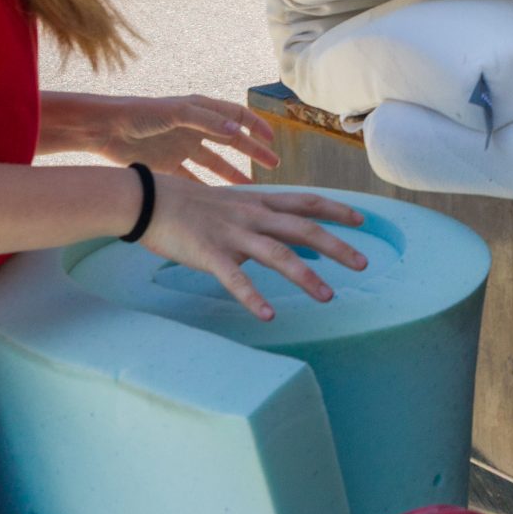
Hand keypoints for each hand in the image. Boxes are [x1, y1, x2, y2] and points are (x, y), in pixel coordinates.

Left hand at [67, 92, 276, 184]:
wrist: (104, 129)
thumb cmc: (139, 113)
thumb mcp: (176, 113)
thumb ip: (207, 121)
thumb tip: (239, 132)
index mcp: (199, 110)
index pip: (236, 116)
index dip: (256, 127)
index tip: (272, 141)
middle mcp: (194, 128)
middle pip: (231, 141)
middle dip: (253, 152)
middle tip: (273, 166)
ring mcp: (181, 148)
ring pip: (215, 163)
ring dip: (234, 174)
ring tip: (252, 189)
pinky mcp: (167, 166)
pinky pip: (193, 179)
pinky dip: (207, 189)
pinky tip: (218, 202)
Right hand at [140, 180, 370, 319]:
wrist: (148, 198)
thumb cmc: (190, 203)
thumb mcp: (233, 203)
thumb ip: (261, 217)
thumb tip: (288, 235)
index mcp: (259, 201)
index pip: (307, 201)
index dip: (337, 209)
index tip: (364, 221)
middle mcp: (252, 215)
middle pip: (304, 228)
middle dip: (337, 245)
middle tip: (364, 264)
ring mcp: (233, 234)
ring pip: (278, 254)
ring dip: (306, 276)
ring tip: (328, 297)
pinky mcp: (210, 253)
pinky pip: (235, 279)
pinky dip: (253, 297)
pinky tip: (268, 315)